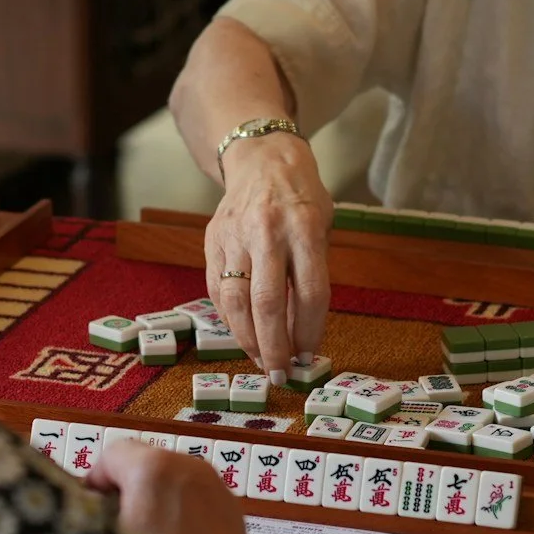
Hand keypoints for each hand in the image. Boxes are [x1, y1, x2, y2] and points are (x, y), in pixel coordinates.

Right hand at [91, 437, 268, 533]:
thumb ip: (97, 508)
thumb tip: (90, 498)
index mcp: (152, 468)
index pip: (111, 453)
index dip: (96, 480)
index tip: (92, 508)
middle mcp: (186, 463)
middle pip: (141, 460)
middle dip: (126, 487)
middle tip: (118, 525)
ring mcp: (211, 479)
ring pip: (168, 474)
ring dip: (153, 495)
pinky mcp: (227, 498)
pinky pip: (191, 489)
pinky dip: (178, 504)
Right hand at [204, 134, 332, 374]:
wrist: (262, 159)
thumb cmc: (302, 199)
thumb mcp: (321, 229)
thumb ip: (311, 275)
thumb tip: (300, 335)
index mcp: (305, 228)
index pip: (310, 292)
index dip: (310, 331)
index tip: (308, 356)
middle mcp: (267, 231)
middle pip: (268, 301)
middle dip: (274, 345)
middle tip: (279, 374)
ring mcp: (235, 236)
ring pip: (235, 300)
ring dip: (247, 339)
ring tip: (259, 361)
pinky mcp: (212, 241)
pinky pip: (217, 290)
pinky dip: (229, 318)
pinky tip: (242, 333)